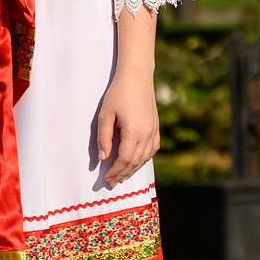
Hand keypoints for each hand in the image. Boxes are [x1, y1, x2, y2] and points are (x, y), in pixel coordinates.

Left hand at [93, 67, 160, 183]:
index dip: (115, 171)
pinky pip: (153, 148)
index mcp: (134, 132)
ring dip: (133, 169)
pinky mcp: (156, 126)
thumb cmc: (118, 93)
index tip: (106, 179)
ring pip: (145, 157)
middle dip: (123, 174)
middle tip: (112, 182)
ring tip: (122, 175)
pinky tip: (137, 161)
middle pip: (135, 162)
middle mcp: (147, 133)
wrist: (137, 76)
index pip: (124, 159)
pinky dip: (144, 158)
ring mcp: (154, 130)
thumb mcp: (105, 115)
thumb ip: (104, 138)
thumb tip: (103, 158)